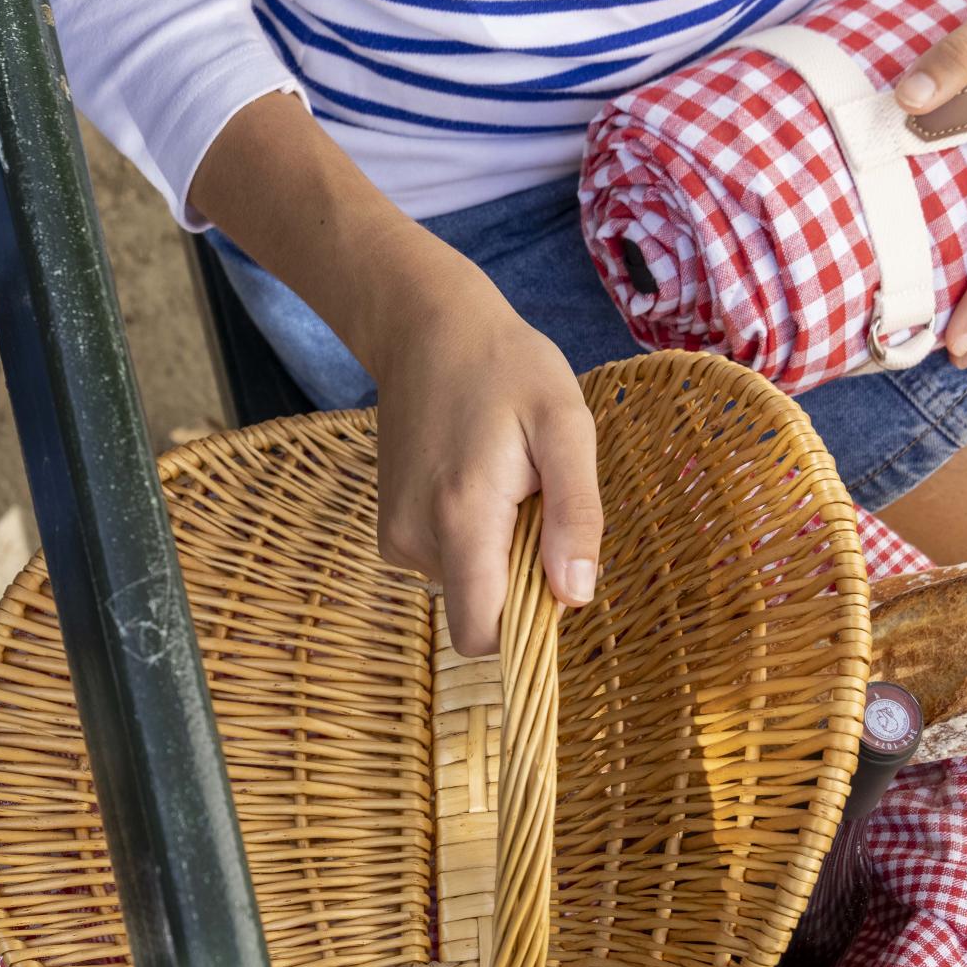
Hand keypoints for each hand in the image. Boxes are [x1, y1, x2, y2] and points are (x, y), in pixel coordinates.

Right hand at [367, 247, 601, 655]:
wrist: (426, 331)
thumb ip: (575, 514)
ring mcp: (395, 536)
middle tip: (532, 506)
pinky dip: (470, 542)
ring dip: (496, 556)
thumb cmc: (508, 369)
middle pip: (477, 613)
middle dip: (516, 583)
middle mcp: (415, 539)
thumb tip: (575, 597)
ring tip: (504, 483)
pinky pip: (444, 566)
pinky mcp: (390, 531)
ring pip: (463, 589)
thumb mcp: (566, 426)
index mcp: (462, 517)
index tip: (552, 573)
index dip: (524, 628)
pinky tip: (477, 483)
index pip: (480, 635)